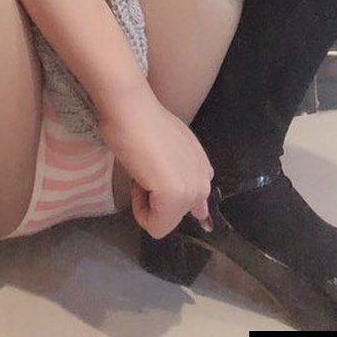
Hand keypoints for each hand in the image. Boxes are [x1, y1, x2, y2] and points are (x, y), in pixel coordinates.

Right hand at [99, 85, 212, 237]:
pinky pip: (154, 225)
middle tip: (145, 170)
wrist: (132, 110)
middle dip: (155, 201)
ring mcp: (192, 191)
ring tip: (142, 170)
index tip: (154, 177)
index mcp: (203, 169)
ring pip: (163, 222)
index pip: (195, 205)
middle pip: (173, 216)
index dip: (167, 196)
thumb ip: (181, 173)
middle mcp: (204, 182)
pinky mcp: (175, 197)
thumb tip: (191, 205)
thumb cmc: (141, 123)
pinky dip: (140, 210)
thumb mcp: (169, 150)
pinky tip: (138, 180)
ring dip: (146, 203)